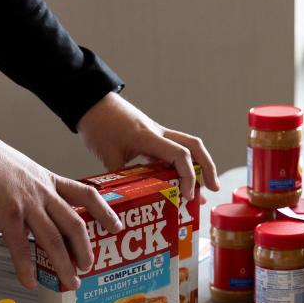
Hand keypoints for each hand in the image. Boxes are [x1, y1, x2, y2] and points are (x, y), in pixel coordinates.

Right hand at [0, 131, 122, 289]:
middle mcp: (43, 193)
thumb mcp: (23, 169)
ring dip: (64, 265)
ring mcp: (26, 204)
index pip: (86, 194)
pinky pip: (21, 247)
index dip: (104, 212)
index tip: (116, 227)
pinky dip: (26, 268)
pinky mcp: (7, 215)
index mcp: (48, 180)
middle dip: (85, 249)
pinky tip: (30, 283)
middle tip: (88, 267)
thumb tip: (37, 209)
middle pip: (74, 224)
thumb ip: (34, 189)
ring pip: (53, 240)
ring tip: (69, 283)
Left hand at [76, 92, 220, 200]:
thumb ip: (121, 178)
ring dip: (198, 166)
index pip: (180, 155)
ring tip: (200, 190)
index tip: (186, 196)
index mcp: (149, 137)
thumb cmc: (97, 124)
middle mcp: (159, 133)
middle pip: (195, 146)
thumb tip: (129, 201)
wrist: (90, 101)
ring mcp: (157, 132)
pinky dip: (180, 165)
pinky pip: (173, 149)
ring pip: (187, 146)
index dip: (189, 177)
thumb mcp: (107, 155)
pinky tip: (178, 181)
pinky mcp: (151, 135)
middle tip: (213, 189)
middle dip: (208, 168)